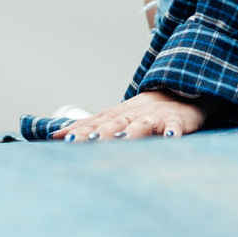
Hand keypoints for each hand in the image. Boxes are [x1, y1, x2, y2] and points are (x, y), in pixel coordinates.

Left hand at [57, 87, 210, 140]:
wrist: (180, 93)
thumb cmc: (143, 112)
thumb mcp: (116, 117)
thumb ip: (89, 127)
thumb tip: (57, 136)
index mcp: (116, 115)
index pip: (93, 123)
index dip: (77, 131)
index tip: (59, 139)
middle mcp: (131, 115)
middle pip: (113, 124)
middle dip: (97, 134)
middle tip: (82, 143)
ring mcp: (154, 117)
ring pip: (141, 125)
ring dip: (131, 133)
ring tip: (122, 141)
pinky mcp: (176, 121)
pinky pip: (174, 126)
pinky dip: (172, 132)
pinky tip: (170, 138)